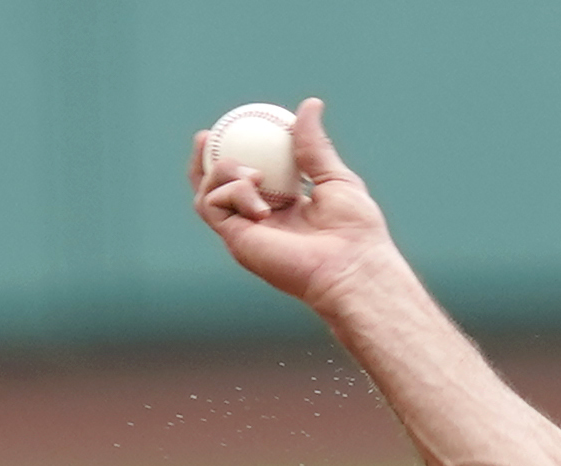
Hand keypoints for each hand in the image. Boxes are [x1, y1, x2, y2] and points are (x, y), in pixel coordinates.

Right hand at [188, 98, 393, 310]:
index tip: (232, 126)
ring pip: (209, 192)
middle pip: (217, 187)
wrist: (352, 265)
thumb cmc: (355, 230)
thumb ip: (315, 144)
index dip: (236, 153)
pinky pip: (213, 205)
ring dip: (224, 171)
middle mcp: (261, 221)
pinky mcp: (237, 241)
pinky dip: (229, 190)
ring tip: (255, 175)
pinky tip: (255, 193)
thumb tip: (310, 104)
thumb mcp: (335, 177)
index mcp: (284, 208)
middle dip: (205, 160)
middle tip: (205, 136)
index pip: (250, 178)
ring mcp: (247, 232)